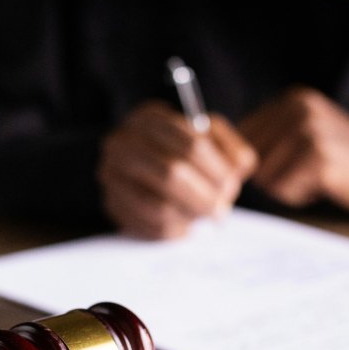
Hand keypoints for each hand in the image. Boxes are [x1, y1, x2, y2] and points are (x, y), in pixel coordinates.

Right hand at [98, 100, 256, 238]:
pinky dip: (175, 230)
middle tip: (221, 210)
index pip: (192, 145)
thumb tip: (237, 172)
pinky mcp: (111, 203)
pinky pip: (148, 226)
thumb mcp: (210, 138)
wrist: (140, 165)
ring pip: (159, 206)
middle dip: (204, 197)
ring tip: (204, 217)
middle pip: (172, 174)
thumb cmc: (183, 151)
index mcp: (149, 118)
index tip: (231, 186)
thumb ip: (230, 149)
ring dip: (190, 216)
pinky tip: (186, 226)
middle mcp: (122, 143)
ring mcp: (111, 174)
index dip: (217, 170)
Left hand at [239, 87, 348, 212]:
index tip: (282, 164)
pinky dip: (297, 195)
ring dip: (284, 186)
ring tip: (311, 177)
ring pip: (265, 174)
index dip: (253, 159)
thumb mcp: (302, 133)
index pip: (243, 134)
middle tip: (301, 172)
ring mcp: (312, 131)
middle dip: (269, 174)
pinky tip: (319, 186)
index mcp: (293, 99)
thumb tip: (222, 155)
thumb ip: (267, 136)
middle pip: (251, 156)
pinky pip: (283, 188)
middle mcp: (301, 109)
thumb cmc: (334, 159)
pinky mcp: (320, 158)